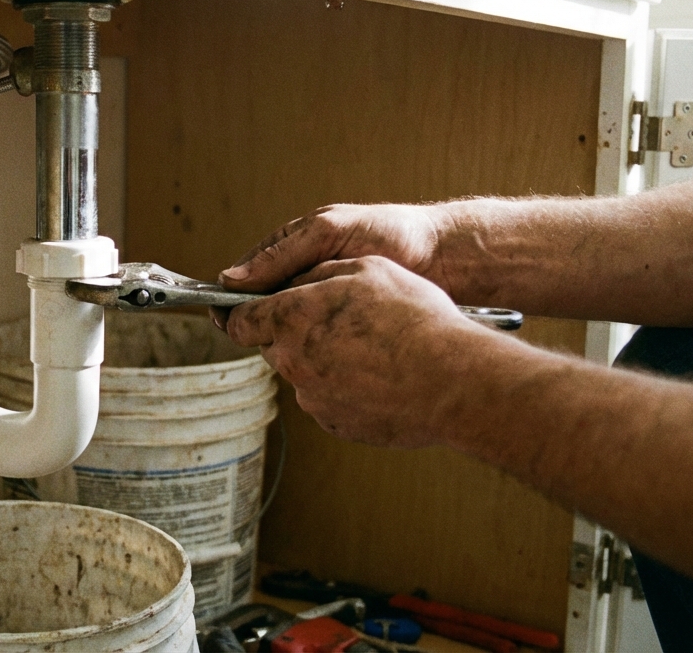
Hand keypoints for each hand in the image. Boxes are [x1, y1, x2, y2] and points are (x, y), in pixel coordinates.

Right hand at [212, 203, 448, 330]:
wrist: (446, 258)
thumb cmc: (392, 233)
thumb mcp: (331, 232)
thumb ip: (283, 253)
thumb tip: (232, 278)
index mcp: (291, 249)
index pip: (246, 278)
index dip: (231, 299)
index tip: (222, 319)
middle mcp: (302, 278)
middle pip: (263, 309)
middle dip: (262, 323)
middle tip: (266, 336)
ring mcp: (323, 302)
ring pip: (288, 329)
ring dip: (289, 339)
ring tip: (297, 346)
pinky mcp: (345, 326)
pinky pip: (317, 342)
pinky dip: (313, 350)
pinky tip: (319, 357)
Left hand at [225, 256, 492, 447]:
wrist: (453, 381)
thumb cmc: (414, 318)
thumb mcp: (365, 269)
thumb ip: (317, 274)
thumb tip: (294, 282)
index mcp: (291, 319)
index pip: (239, 320)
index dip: (239, 313)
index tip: (240, 310)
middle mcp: (292, 361)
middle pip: (274, 346)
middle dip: (291, 332)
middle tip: (332, 321)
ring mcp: (313, 397)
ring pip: (304, 373)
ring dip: (323, 360)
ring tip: (369, 349)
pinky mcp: (335, 423)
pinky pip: (329, 399)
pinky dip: (345, 387)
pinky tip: (379, 376)